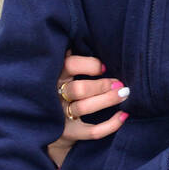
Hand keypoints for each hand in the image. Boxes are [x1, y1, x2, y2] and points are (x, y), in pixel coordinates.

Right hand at [48, 50, 128, 168]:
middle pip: (79, 89)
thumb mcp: (59, 71)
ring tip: (124, 94)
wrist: (44, 126)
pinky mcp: (69, 134)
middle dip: (102, 85)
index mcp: (53, 76)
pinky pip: (93, 132)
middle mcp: (54, 96)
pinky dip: (111, 125)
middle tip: (119, 83)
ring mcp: (60, 116)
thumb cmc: (59, 89)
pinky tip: (124, 115)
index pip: (69, 65)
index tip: (103, 67)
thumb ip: (69, 56)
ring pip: (84, 108)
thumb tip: (83, 36)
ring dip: (108, 100)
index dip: (89, 64)